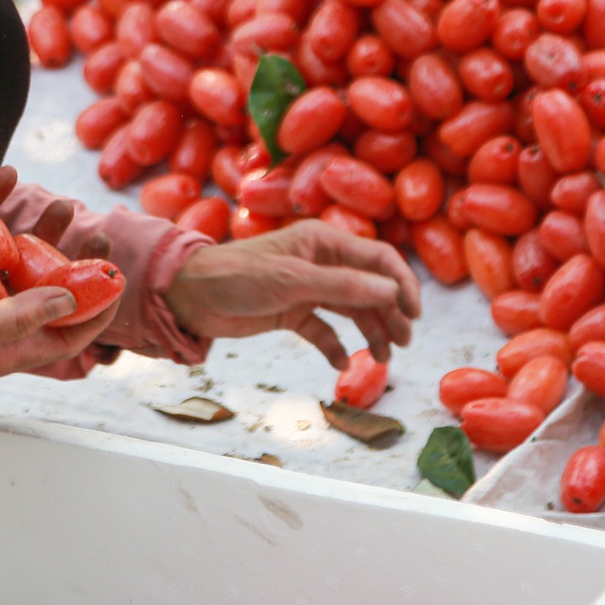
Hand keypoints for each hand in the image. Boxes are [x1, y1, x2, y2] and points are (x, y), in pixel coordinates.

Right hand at [0, 166, 116, 381]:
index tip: (116, 278)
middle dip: (76, 261)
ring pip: (20, 253)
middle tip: (99, 234)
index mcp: (9, 345)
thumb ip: (21, 317)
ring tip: (63, 203)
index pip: (66, 332)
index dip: (96, 308)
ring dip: (42, 230)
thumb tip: (71, 298)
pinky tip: (7, 175)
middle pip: (49, 286)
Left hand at [161, 220, 422, 369]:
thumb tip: (392, 292)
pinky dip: (334, 346)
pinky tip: (339, 362)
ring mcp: (307, 288)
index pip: (379, 259)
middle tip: (403, 342)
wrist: (190, 295)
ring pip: (352, 310)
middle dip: (391, 313)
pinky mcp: (291, 312)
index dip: (402, 283)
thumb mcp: (293, 281)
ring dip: (370, 331)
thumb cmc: (238, 276)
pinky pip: (324, 330)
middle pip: (371, 286)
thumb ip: (343, 287)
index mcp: (324, 241)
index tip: (415, 313)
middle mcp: (321, 262)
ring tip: (382, 358)